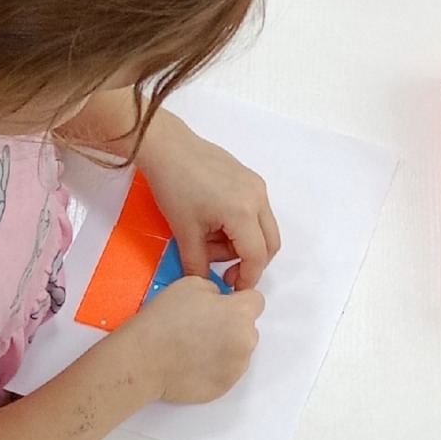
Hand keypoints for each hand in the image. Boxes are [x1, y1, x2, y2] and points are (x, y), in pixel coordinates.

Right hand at [127, 275, 265, 403]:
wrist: (142, 361)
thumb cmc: (164, 321)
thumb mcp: (193, 284)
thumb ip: (217, 291)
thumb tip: (222, 301)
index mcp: (241, 313)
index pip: (255, 301)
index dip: (238, 301)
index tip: (222, 306)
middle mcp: (246, 341)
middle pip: (248, 328)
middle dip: (232, 325)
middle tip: (203, 328)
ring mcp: (235, 368)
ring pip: (239, 352)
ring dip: (225, 348)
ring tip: (196, 348)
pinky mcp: (222, 388)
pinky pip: (226, 372)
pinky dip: (215, 368)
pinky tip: (193, 364)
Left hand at [136, 111, 280, 288]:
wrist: (170, 149)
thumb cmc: (175, 189)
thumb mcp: (184, 233)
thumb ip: (198, 265)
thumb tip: (205, 286)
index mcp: (243, 212)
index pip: (256, 256)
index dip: (246, 278)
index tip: (230, 290)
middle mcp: (258, 198)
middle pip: (270, 243)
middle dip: (251, 263)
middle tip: (224, 273)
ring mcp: (256, 186)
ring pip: (263, 228)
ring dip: (241, 244)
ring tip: (208, 243)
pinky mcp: (249, 179)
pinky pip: (255, 212)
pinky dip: (241, 227)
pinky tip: (214, 225)